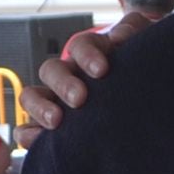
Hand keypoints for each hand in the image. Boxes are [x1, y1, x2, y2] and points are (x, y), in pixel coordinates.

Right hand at [31, 10, 152, 126]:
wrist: (144, 93)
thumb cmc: (140, 66)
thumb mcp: (143, 43)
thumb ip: (132, 30)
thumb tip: (120, 37)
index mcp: (91, 53)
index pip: (82, 47)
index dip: (88, 55)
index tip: (102, 70)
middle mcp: (69, 74)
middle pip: (52, 70)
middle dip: (63, 83)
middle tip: (79, 98)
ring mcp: (57, 99)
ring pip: (33, 96)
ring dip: (40, 107)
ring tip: (55, 122)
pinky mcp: (53, 125)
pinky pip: (30, 128)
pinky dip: (29, 134)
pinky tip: (35, 143)